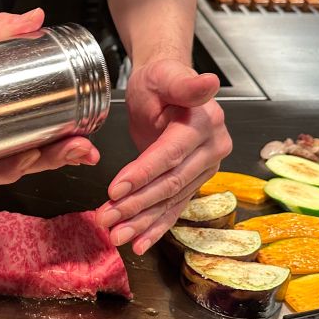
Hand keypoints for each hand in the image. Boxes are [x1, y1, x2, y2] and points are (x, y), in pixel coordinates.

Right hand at [0, 7, 99, 186]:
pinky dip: (57, 141)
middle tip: (74, 145)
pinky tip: (78, 135)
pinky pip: (34, 139)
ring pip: (30, 158)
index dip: (8, 168)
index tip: (28, 155)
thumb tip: (32, 20)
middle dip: (50, 159)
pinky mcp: (12, 123)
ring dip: (60, 154)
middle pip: (16, 165)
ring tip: (83, 143)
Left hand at [96, 62, 231, 254]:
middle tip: (107, 218)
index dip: (142, 174)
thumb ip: (185, 83)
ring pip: (170, 200)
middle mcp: (211, 148)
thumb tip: (208, 82)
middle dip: (136, 204)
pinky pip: (174, 206)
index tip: (114, 189)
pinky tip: (138, 242)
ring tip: (116, 235)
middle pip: (170, 183)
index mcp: (204, 124)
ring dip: (142, 221)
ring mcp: (206, 168)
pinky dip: (155, 226)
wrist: (166, 88)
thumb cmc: (161, 80)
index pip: (170, 155)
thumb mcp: (166, 75)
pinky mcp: (195, 181)